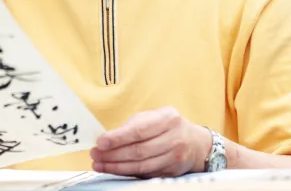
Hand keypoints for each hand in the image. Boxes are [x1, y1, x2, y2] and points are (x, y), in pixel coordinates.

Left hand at [89, 107, 211, 177]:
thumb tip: (107, 138)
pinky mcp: (172, 172)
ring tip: (100, 164)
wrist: (195, 142)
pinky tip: (115, 169)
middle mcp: (174, 138)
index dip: (118, 138)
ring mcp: (175, 157)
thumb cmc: (168, 126)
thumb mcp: (154, 116)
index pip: (139, 130)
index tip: (101, 142)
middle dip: (113, 155)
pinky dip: (128, 173)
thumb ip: (133, 125)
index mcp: (168, 119)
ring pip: (141, 166)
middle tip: (95, 155)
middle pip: (138, 151)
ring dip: (117, 167)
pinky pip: (146, 174)